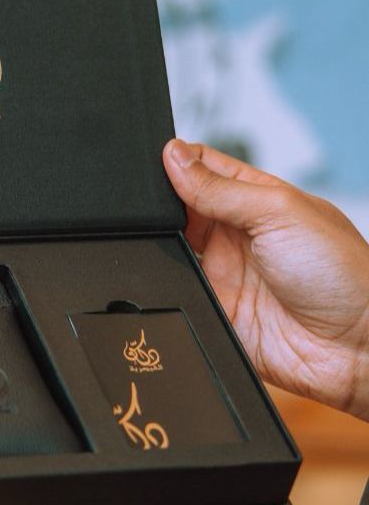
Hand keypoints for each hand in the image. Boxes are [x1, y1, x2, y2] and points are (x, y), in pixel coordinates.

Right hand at [163, 139, 368, 419]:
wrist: (356, 347)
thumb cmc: (344, 275)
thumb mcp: (279, 212)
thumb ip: (221, 188)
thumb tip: (174, 157)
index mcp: (257, 199)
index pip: (204, 167)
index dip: (178, 160)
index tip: (158, 160)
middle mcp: (237, 234)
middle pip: (180, 208)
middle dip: (163, 203)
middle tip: (155, 204)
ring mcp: (223, 273)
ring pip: (171, 250)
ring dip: (163, 243)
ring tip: (167, 238)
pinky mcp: (214, 310)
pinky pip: (177, 294)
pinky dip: (166, 284)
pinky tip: (170, 273)